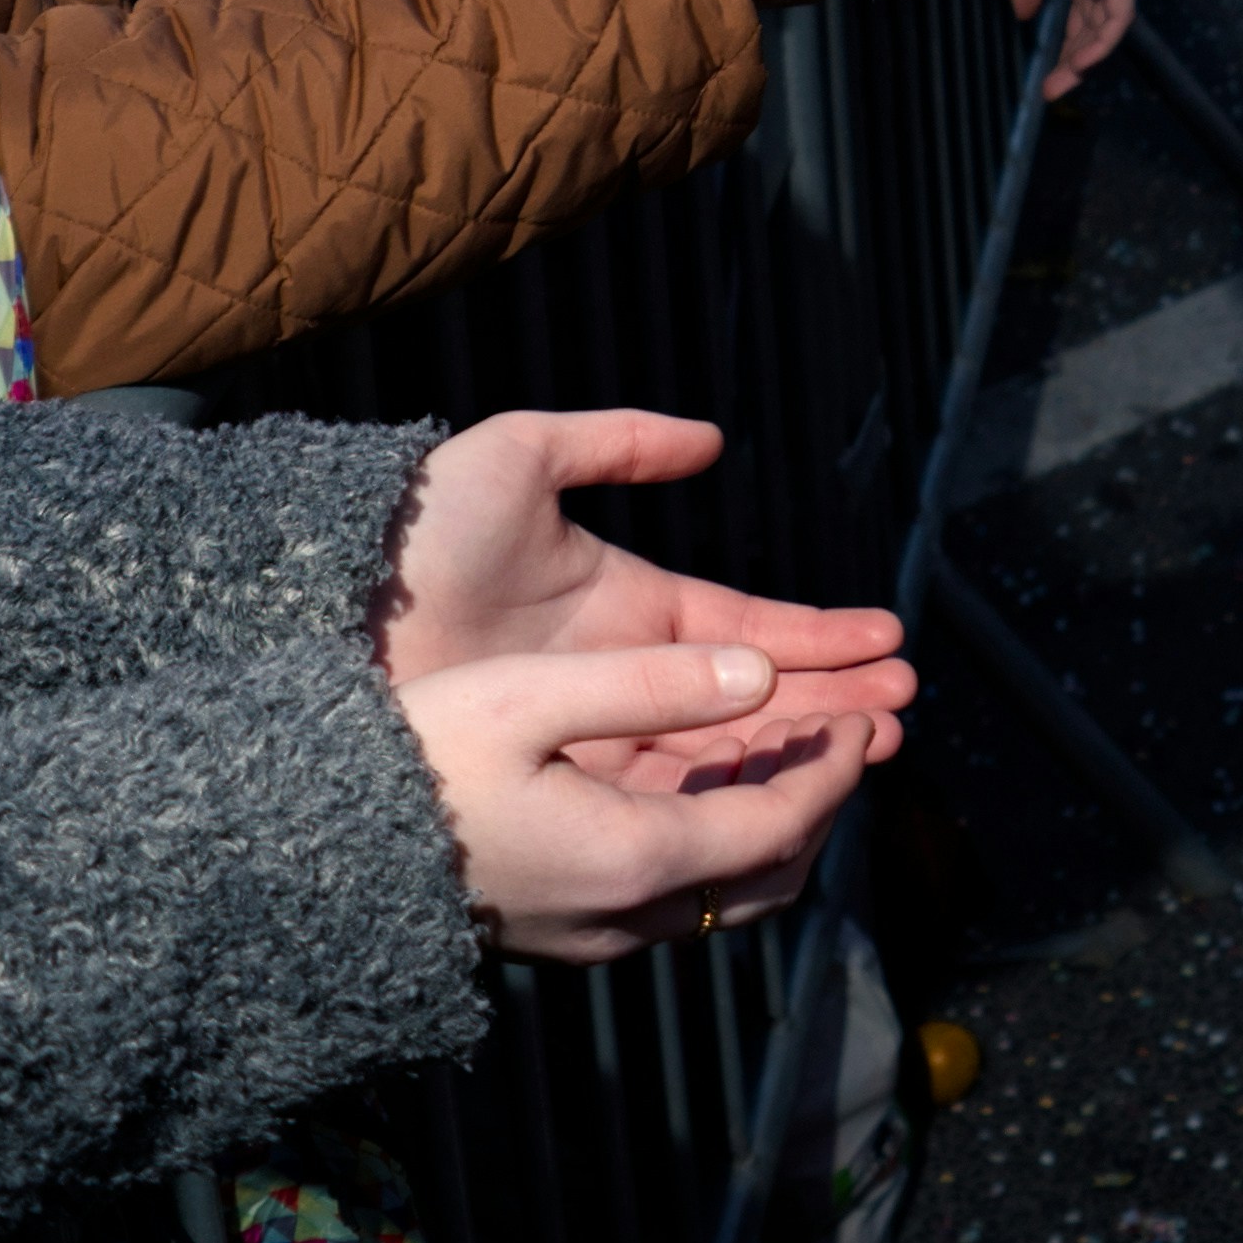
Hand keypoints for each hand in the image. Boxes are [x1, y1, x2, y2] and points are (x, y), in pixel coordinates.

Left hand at [380, 404, 911, 750]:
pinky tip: (786, 800)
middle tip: (906, 710)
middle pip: (753, 698)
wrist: (336, 606)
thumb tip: (712, 443)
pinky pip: (662, 798)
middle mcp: (624, 677)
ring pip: (722, 754)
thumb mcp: (521, 457)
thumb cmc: (424, 525)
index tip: (887, 640)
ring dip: (797, 753)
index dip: (818, 636)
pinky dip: (728, 797)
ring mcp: (596, 733)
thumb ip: (618, 443)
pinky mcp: (560, 781)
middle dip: (832, 702)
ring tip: (875, 751)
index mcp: (629, 603)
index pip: (746, 627)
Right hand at [393, 639, 899, 958]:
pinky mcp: (559, 927)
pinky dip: (716, 839)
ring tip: (794, 751)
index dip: (834, 770)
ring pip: (722, 893)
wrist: (307, 857)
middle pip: (766, 875)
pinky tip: (706, 779)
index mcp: (633, 859)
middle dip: (821, 805)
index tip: (867, 714)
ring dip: (772, 825)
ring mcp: (591, 933)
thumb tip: (759, 672)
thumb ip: (652, 683)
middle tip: (852, 733)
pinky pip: (673, 893)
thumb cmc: (414, 761)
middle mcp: (625, 917)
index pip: (777, 825)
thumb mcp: (532, 695)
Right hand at [972, 0, 1134, 85]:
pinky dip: (1102, 43)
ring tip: (1061, 85)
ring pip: (1108, 24)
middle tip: (1052, 90)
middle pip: (1096, 21)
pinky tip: (1081, 64)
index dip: (1066, 40)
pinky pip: (1118, 16)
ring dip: (1086, 58)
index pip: (1082, 7)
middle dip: (1076, 57)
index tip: (1043, 74)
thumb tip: (1028, 15)